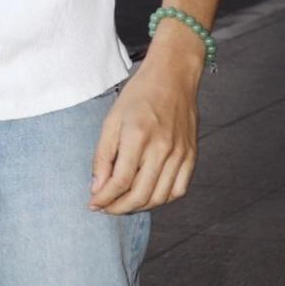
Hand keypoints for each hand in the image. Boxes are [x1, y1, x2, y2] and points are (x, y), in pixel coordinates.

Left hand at [89, 37, 202, 213]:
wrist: (173, 77)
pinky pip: (178, 190)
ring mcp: (180, 153)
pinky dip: (162, 199)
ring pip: (159, 197)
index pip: (120, 181)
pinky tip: (147, 195)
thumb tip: (97, 188)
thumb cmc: (140, 95)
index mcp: (138, 136)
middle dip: (118, 208)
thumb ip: (102, 157)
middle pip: (140, 194)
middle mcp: (162, 147)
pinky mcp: (191, 155)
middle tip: (106, 207)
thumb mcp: (111, 121)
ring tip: (123, 203)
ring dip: (138, 207)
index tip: (93, 203)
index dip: (104, 199)